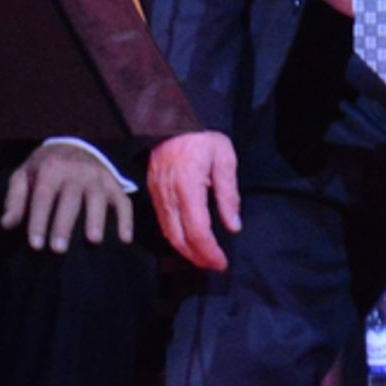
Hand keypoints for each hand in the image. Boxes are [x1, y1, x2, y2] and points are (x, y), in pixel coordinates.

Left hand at [1, 141, 132, 250]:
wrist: (70, 147)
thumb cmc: (42, 170)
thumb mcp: (23, 177)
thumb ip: (15, 200)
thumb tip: (7, 225)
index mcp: (51, 168)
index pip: (44, 196)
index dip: (39, 220)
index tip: (35, 246)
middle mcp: (76, 170)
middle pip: (71, 198)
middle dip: (64, 223)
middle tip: (58, 250)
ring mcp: (97, 176)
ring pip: (98, 197)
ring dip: (96, 218)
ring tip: (93, 241)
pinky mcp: (113, 183)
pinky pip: (123, 201)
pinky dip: (126, 219)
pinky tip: (124, 239)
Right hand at [148, 131, 240, 271]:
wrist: (171, 120)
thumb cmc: (202, 137)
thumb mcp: (224, 158)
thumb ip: (228, 194)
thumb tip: (233, 226)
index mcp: (188, 186)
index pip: (197, 230)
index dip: (209, 251)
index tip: (221, 263)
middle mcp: (169, 195)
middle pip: (179, 238)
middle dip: (197, 257)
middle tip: (213, 264)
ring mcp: (157, 195)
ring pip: (168, 233)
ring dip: (185, 251)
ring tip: (203, 257)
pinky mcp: (152, 193)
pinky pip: (163, 223)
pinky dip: (175, 237)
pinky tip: (188, 240)